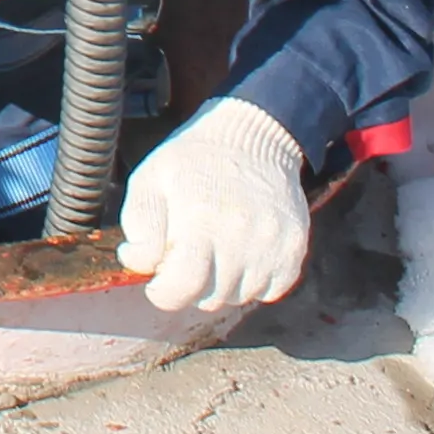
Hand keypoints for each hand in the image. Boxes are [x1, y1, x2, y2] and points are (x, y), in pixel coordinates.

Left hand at [116, 96, 310, 313]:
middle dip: (191, 286)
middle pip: (210, 297)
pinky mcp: (295, 248)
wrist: (254, 136)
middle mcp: (241, 237)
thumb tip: (138, 262)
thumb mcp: (151, 178)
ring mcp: (272, 244)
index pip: (183, 286)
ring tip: (216, 249)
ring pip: (240, 297)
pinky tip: (242, 252)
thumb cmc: (195, 159)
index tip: (160, 283)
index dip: (164, 294)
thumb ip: (139, 223)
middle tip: (188, 256)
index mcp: (200, 219)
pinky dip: (254, 281)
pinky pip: (271, 291)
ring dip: (222, 284)